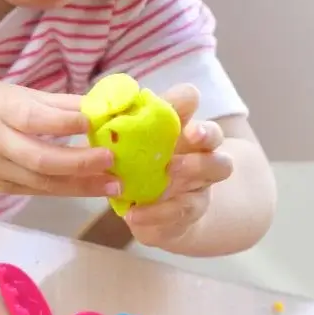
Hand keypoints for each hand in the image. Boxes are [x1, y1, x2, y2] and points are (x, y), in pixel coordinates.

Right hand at [0, 81, 118, 197]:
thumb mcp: (16, 94)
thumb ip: (58, 104)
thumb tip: (101, 106)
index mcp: (2, 113)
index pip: (36, 120)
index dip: (66, 122)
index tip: (95, 123)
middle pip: (41, 160)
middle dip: (80, 163)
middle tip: (112, 161)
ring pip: (42, 184)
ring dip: (80, 186)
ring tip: (112, 184)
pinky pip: (36, 191)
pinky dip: (64, 190)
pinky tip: (88, 187)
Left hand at [125, 85, 232, 248]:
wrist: (149, 215)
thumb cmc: (134, 170)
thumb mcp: (121, 151)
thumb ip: (113, 134)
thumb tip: (94, 114)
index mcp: (174, 125)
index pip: (188, 101)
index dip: (185, 99)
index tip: (176, 102)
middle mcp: (196, 148)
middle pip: (214, 133)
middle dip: (206, 131)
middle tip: (193, 134)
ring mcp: (201, 178)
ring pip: (219, 166)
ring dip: (194, 166)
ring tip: (168, 173)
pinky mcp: (193, 207)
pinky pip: (183, 208)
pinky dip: (158, 211)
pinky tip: (135, 213)